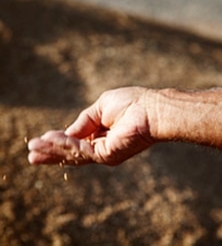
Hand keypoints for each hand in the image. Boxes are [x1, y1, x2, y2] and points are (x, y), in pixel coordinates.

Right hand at [28, 87, 155, 165]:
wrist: (152, 109)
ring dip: (52, 150)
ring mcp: (105, 153)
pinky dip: (65, 145)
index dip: (59, 141)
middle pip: (73, 152)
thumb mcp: (101, 108)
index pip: (77, 141)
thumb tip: (67, 131)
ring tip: (32, 150)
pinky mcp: (108, 155)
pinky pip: (81, 150)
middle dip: (51, 152)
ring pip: (74, 154)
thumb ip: (84, 121)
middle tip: (31, 154)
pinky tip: (49, 140)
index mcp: (102, 134)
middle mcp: (103, 146)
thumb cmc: (131, 103)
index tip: (41, 140)